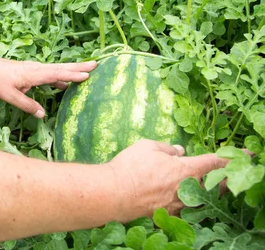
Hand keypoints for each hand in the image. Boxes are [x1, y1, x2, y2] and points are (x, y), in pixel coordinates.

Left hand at [0, 57, 96, 116]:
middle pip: (61, 67)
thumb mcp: (11, 96)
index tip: (86, 75)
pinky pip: (52, 73)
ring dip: (73, 69)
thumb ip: (27, 105)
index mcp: (34, 74)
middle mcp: (38, 69)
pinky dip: (62, 76)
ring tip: (88, 71)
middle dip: (79, 66)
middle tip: (96, 64)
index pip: (55, 74)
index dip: (71, 75)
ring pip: (58, 69)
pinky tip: (66, 83)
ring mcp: (37, 69)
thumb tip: (42, 115)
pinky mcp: (34, 71)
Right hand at [107, 139, 228, 220]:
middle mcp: (188, 189)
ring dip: (211, 193)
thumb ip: (167, 149)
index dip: (232, 158)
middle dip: (228, 179)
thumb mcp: (148, 147)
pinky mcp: (169, 215)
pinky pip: (186, 208)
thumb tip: (178, 151)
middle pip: (216, 186)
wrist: (114, 194)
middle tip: (235, 174)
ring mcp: (179, 205)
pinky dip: (191, 203)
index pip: (216, 162)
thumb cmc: (130, 167)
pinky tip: (188, 200)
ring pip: (202, 199)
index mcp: (187, 169)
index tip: (248, 155)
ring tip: (214, 188)